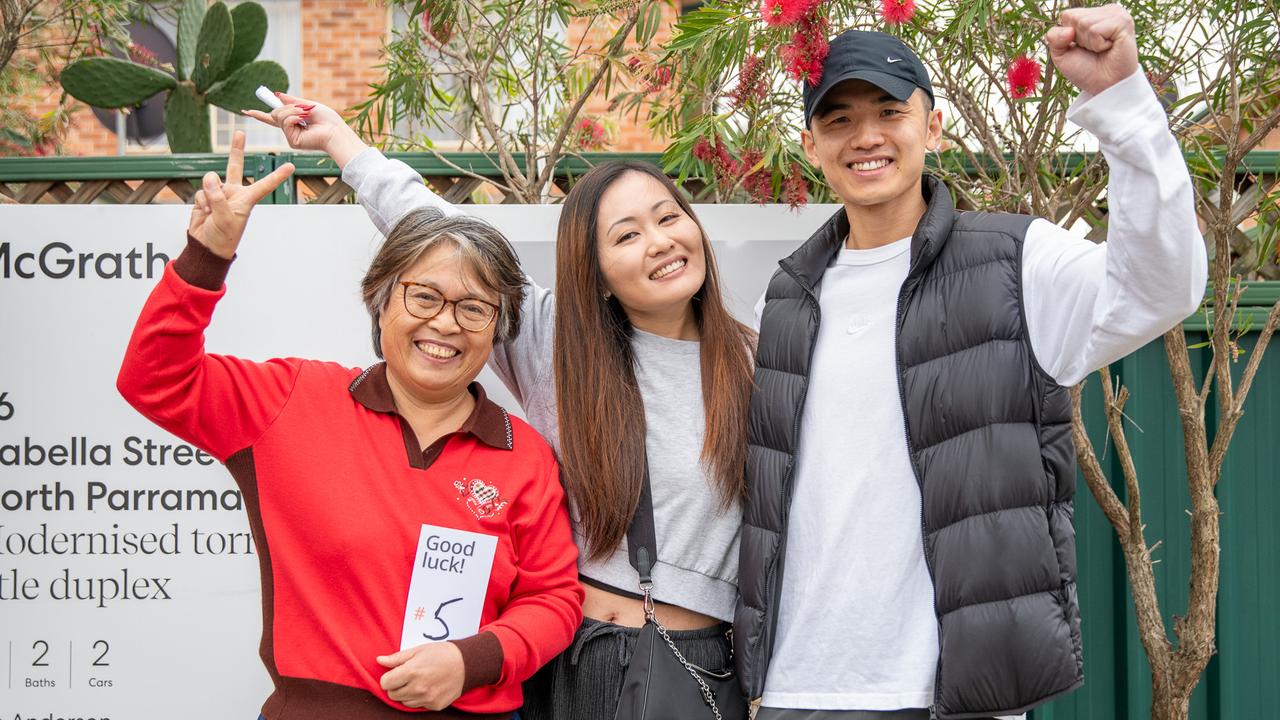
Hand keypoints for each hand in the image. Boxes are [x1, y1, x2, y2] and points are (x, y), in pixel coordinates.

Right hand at [188, 131, 294, 259]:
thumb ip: (218, 197)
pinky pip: (201, 191)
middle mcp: (235, 193)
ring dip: (209, 195)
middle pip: (235, 167)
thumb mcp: (225, 218)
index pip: (265, 185)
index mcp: (247, 200)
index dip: (277, 176)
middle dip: (236, 149)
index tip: (291, 166)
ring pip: (211, 181)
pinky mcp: (205, 197)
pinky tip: (205, 212)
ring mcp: (219, 194)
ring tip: (211, 210)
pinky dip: (201, 201)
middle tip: (239, 132)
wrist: (206, 246)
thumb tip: (210, 177)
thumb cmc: (222, 236)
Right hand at [243, 91, 368, 167]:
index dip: (260, 115)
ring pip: (278, 116)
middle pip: (275, 113)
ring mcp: (290, 137)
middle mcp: (290, 131)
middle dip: (287, 107)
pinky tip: (304, 121)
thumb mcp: (308, 105)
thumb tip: (277, 94)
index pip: (274, 118)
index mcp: (294, 123)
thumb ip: (292, 101)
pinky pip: (285, 122)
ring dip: (292, 111)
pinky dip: (294, 117)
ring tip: (306, 115)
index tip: (246, 111)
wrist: (336, 131)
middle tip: (304, 110)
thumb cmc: (328, 120)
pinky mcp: (292, 141)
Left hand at [376, 641, 465, 710]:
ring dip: (407, 693)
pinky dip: (419, 698)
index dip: (388, 678)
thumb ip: (397, 658)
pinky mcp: (435, 705)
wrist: (467, 664)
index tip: (395, 673)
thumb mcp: (418, 650)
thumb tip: (379, 660)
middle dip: (396, 686)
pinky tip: (428, 687)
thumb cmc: (442, 653)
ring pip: (404, 702)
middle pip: (392, 695)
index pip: (385, 683)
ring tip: (419, 682)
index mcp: (411, 671)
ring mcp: (427, 698)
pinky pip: (418, 706)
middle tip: (407, 677)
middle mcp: (418, 688)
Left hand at [1045, 3, 1139, 96]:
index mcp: (1093, 14)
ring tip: (1102, 49)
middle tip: (1094, 50)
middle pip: (1075, 17)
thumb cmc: (1086, 70)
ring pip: (1085, 22)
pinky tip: (1109, 47)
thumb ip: (1054, 37)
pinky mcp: (1124, 22)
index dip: (1068, 35)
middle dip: (1079, 39)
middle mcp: (1106, 12)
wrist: (1106, 86)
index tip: (1083, 47)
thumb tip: (1068, 30)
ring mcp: (1116, 15)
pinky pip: (1096, 30)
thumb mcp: (1061, 54)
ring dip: (1089, 43)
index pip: (1067, 15)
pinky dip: (1098, 44)